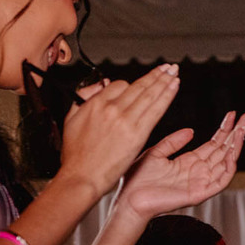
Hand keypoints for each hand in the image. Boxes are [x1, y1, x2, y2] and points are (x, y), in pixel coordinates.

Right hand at [58, 64, 181, 195]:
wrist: (82, 177)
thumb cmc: (77, 156)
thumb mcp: (70, 120)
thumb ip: (84, 99)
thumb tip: (100, 86)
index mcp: (95, 104)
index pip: (120, 85)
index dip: (132, 85)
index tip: (142, 85)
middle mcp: (111, 109)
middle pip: (138, 86)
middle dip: (156, 75)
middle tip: (167, 67)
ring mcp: (126, 120)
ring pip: (149, 94)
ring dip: (164, 81)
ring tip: (174, 72)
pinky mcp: (137, 133)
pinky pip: (156, 109)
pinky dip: (167, 95)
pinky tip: (174, 87)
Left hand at [119, 111, 244, 221]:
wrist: (128, 200)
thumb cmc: (136, 180)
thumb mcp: (156, 152)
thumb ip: (174, 141)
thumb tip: (192, 130)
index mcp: (189, 162)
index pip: (214, 143)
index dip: (225, 129)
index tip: (232, 114)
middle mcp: (198, 172)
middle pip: (224, 150)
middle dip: (237, 133)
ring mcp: (200, 183)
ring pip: (226, 163)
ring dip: (236, 146)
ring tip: (242, 129)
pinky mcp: (198, 194)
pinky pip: (220, 181)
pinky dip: (229, 168)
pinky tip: (232, 152)